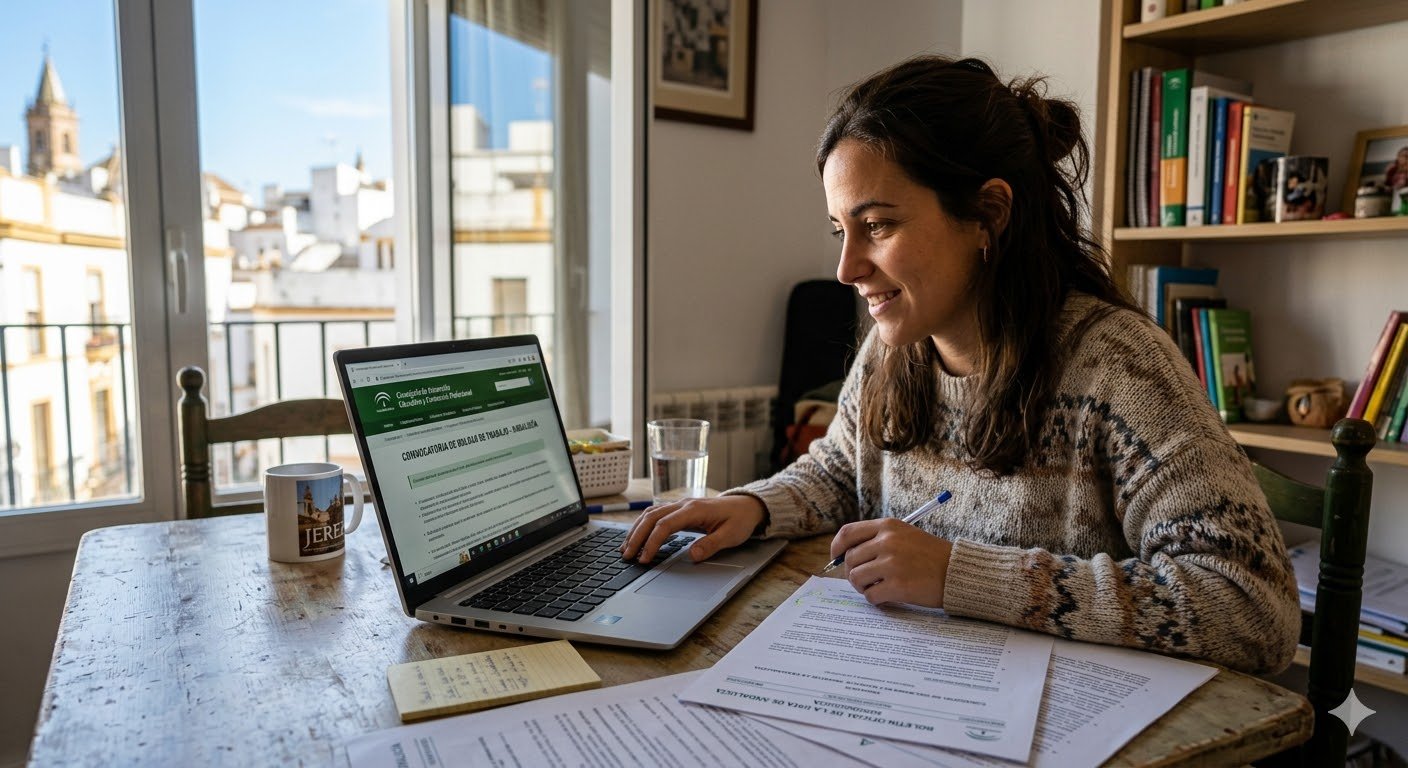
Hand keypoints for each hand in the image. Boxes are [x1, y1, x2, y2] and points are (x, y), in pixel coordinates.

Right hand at [621, 495, 765, 563]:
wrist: (746, 506)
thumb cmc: (739, 519)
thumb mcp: (731, 535)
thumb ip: (711, 544)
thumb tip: (692, 554)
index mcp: (694, 510)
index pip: (665, 525)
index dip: (652, 542)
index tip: (644, 559)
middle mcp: (683, 504)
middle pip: (651, 517)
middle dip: (636, 537)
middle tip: (627, 556)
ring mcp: (680, 505)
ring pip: (650, 514)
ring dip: (636, 530)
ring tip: (626, 548)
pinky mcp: (679, 510)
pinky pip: (655, 515)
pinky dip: (643, 526)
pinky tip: (637, 537)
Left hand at [829, 519, 953, 607]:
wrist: (957, 572)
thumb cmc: (930, 556)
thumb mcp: (904, 535)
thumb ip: (877, 540)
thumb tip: (844, 556)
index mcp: (888, 526)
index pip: (848, 533)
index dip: (837, 547)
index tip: (835, 558)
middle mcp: (887, 542)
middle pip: (850, 559)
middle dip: (853, 572)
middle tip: (866, 580)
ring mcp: (892, 564)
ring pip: (856, 579)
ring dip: (864, 587)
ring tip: (878, 587)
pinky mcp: (897, 586)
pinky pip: (871, 595)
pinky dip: (876, 599)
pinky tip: (889, 596)